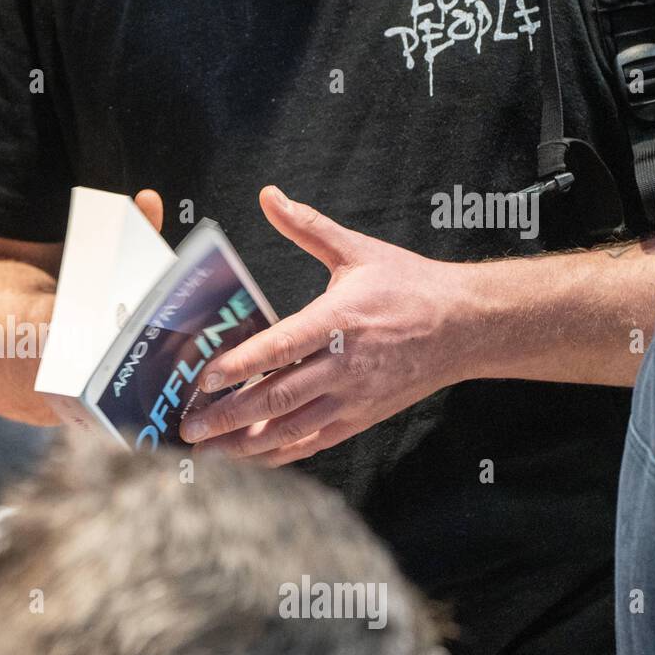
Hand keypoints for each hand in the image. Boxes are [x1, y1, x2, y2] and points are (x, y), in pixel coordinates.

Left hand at [180, 186, 473, 464]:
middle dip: (228, 416)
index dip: (240, 365)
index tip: (203, 379)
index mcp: (339, 320)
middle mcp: (343, 365)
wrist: (466, 327)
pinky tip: (247, 458)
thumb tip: (270, 196)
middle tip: (188, 427)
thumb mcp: (359, 251)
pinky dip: (278, 454)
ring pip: (291, 429)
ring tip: (206, 450)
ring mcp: (352, 398)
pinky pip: (312, 442)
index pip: (280, 347)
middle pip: (277, 397)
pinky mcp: (360, 418)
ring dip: (245, 443)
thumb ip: (308, 227)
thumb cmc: (410, 287)